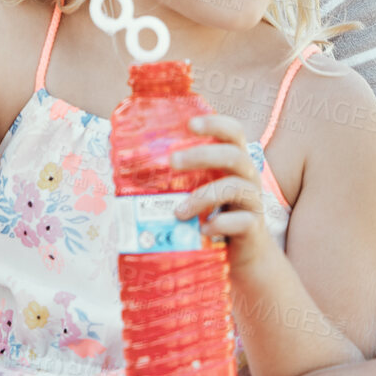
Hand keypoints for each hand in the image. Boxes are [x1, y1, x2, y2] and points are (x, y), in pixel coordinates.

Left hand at [171, 114, 272, 273]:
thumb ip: (176, 174)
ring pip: (236, 187)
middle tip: (173, 161)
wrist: (244, 251)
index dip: (215, 123)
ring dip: (203, 197)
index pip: (233, 131)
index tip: (190, 124)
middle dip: (202, 155)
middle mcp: (247, 175)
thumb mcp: (197, 187)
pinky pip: (241, 221)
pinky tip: (202, 229)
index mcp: (233, 160)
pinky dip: (220, 224)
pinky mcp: (254, 226)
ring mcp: (253, 200)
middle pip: (234, 155)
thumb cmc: (213, 210)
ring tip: (178, 211)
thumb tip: (121, 162)